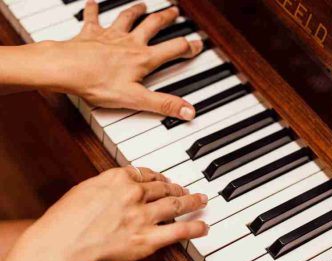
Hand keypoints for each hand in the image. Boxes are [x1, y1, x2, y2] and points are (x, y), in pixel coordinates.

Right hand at [0, 167, 207, 260]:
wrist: (58, 245)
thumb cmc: (64, 220)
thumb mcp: (85, 189)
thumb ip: (108, 185)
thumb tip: (119, 185)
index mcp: (118, 178)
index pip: (146, 173)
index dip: (158, 177)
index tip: (163, 179)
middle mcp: (134, 193)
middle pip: (164, 187)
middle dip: (177, 187)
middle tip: (185, 189)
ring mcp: (143, 216)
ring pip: (176, 204)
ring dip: (192, 201)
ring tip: (201, 200)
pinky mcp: (146, 239)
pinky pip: (178, 231)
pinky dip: (195, 228)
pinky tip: (203, 226)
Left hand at [6, 2, 202, 119]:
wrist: (66, 69)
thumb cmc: (98, 83)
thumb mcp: (136, 99)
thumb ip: (163, 104)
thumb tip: (188, 111)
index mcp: (143, 58)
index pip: (173, 49)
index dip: (188, 47)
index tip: (197, 44)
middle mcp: (129, 42)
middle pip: (152, 25)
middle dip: (165, 18)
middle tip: (174, 12)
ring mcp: (110, 36)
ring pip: (127, 18)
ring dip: (137, 10)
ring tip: (144, 5)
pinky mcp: (90, 33)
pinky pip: (92, 17)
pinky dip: (93, 9)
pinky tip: (93, 2)